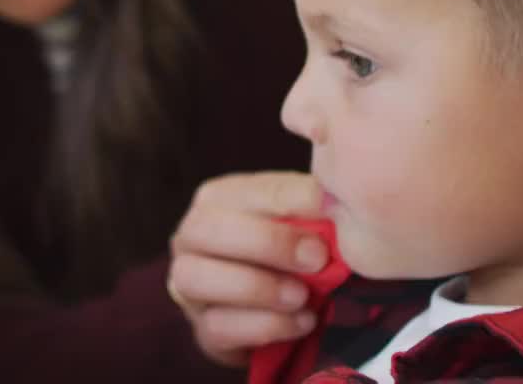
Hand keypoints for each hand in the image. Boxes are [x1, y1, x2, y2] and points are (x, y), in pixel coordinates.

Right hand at [169, 171, 327, 366]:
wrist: (279, 311)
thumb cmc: (291, 254)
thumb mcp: (302, 222)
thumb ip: (310, 209)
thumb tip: (334, 200)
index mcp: (217, 200)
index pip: (245, 191)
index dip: (288, 201)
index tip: (332, 216)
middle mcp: (190, 237)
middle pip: (206, 230)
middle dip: (267, 243)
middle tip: (316, 259)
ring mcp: (188, 286)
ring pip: (196, 278)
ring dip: (257, 287)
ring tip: (302, 296)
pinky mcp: (201, 329)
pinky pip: (217, 327)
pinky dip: (264, 325)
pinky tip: (300, 322)